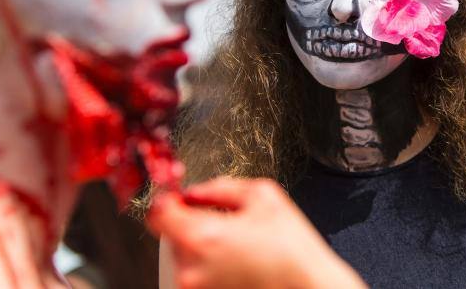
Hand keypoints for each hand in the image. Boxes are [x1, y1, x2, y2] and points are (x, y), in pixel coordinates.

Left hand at [148, 177, 366, 288]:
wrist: (308, 286)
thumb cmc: (291, 247)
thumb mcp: (263, 195)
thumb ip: (220, 186)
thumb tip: (195, 191)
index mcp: (202, 237)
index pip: (157, 214)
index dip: (169, 200)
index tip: (182, 199)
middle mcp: (191, 269)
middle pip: (171, 235)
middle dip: (193, 224)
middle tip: (227, 222)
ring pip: (184, 256)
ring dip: (202, 246)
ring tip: (238, 245)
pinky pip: (196, 275)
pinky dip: (210, 266)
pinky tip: (238, 262)